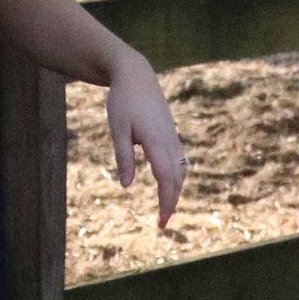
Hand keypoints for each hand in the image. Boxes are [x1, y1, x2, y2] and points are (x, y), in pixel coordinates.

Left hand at [107, 52, 185, 228]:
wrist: (136, 75)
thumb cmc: (123, 101)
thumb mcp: (117, 129)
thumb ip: (123, 157)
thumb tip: (127, 186)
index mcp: (156, 141)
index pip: (166, 179)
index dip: (166, 202)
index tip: (161, 221)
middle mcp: (169, 141)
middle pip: (177, 179)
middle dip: (171, 202)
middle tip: (162, 223)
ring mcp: (172, 137)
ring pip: (180, 170)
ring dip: (175, 191)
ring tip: (165, 209)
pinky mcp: (171, 134)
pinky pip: (179, 161)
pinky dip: (176, 178)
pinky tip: (169, 185)